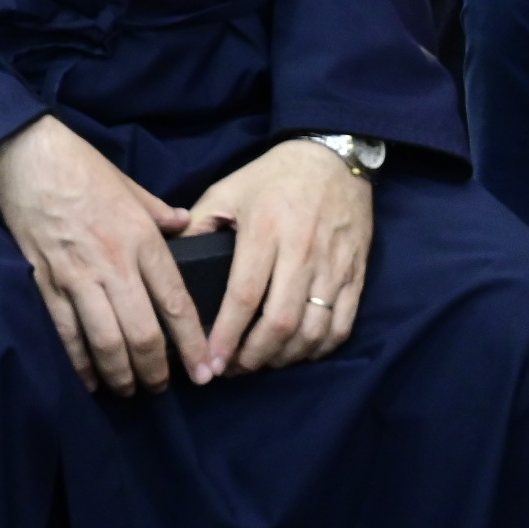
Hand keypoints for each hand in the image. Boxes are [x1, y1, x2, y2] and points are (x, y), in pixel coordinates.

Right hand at [0, 115, 206, 394]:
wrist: (28, 157)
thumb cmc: (83, 167)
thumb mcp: (132, 186)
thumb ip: (161, 212)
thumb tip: (186, 223)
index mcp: (143, 239)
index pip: (176, 303)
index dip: (193, 344)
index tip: (204, 373)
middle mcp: (115, 263)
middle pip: (143, 333)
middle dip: (156, 371)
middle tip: (162, 388)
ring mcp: (79, 276)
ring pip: (107, 341)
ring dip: (121, 374)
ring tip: (129, 390)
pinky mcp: (47, 282)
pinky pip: (67, 332)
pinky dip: (80, 362)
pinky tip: (90, 380)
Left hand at [186, 139, 374, 374]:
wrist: (332, 157)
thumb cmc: (272, 176)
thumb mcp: (228, 189)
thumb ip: (200, 223)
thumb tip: (172, 260)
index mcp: (265, 231)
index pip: (245, 296)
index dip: (227, 335)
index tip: (211, 363)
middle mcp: (302, 252)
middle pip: (281, 322)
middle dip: (254, 356)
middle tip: (233, 370)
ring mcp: (333, 266)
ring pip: (313, 330)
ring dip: (285, 357)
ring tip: (260, 363)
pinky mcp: (356, 274)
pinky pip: (342, 325)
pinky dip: (320, 348)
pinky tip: (298, 353)